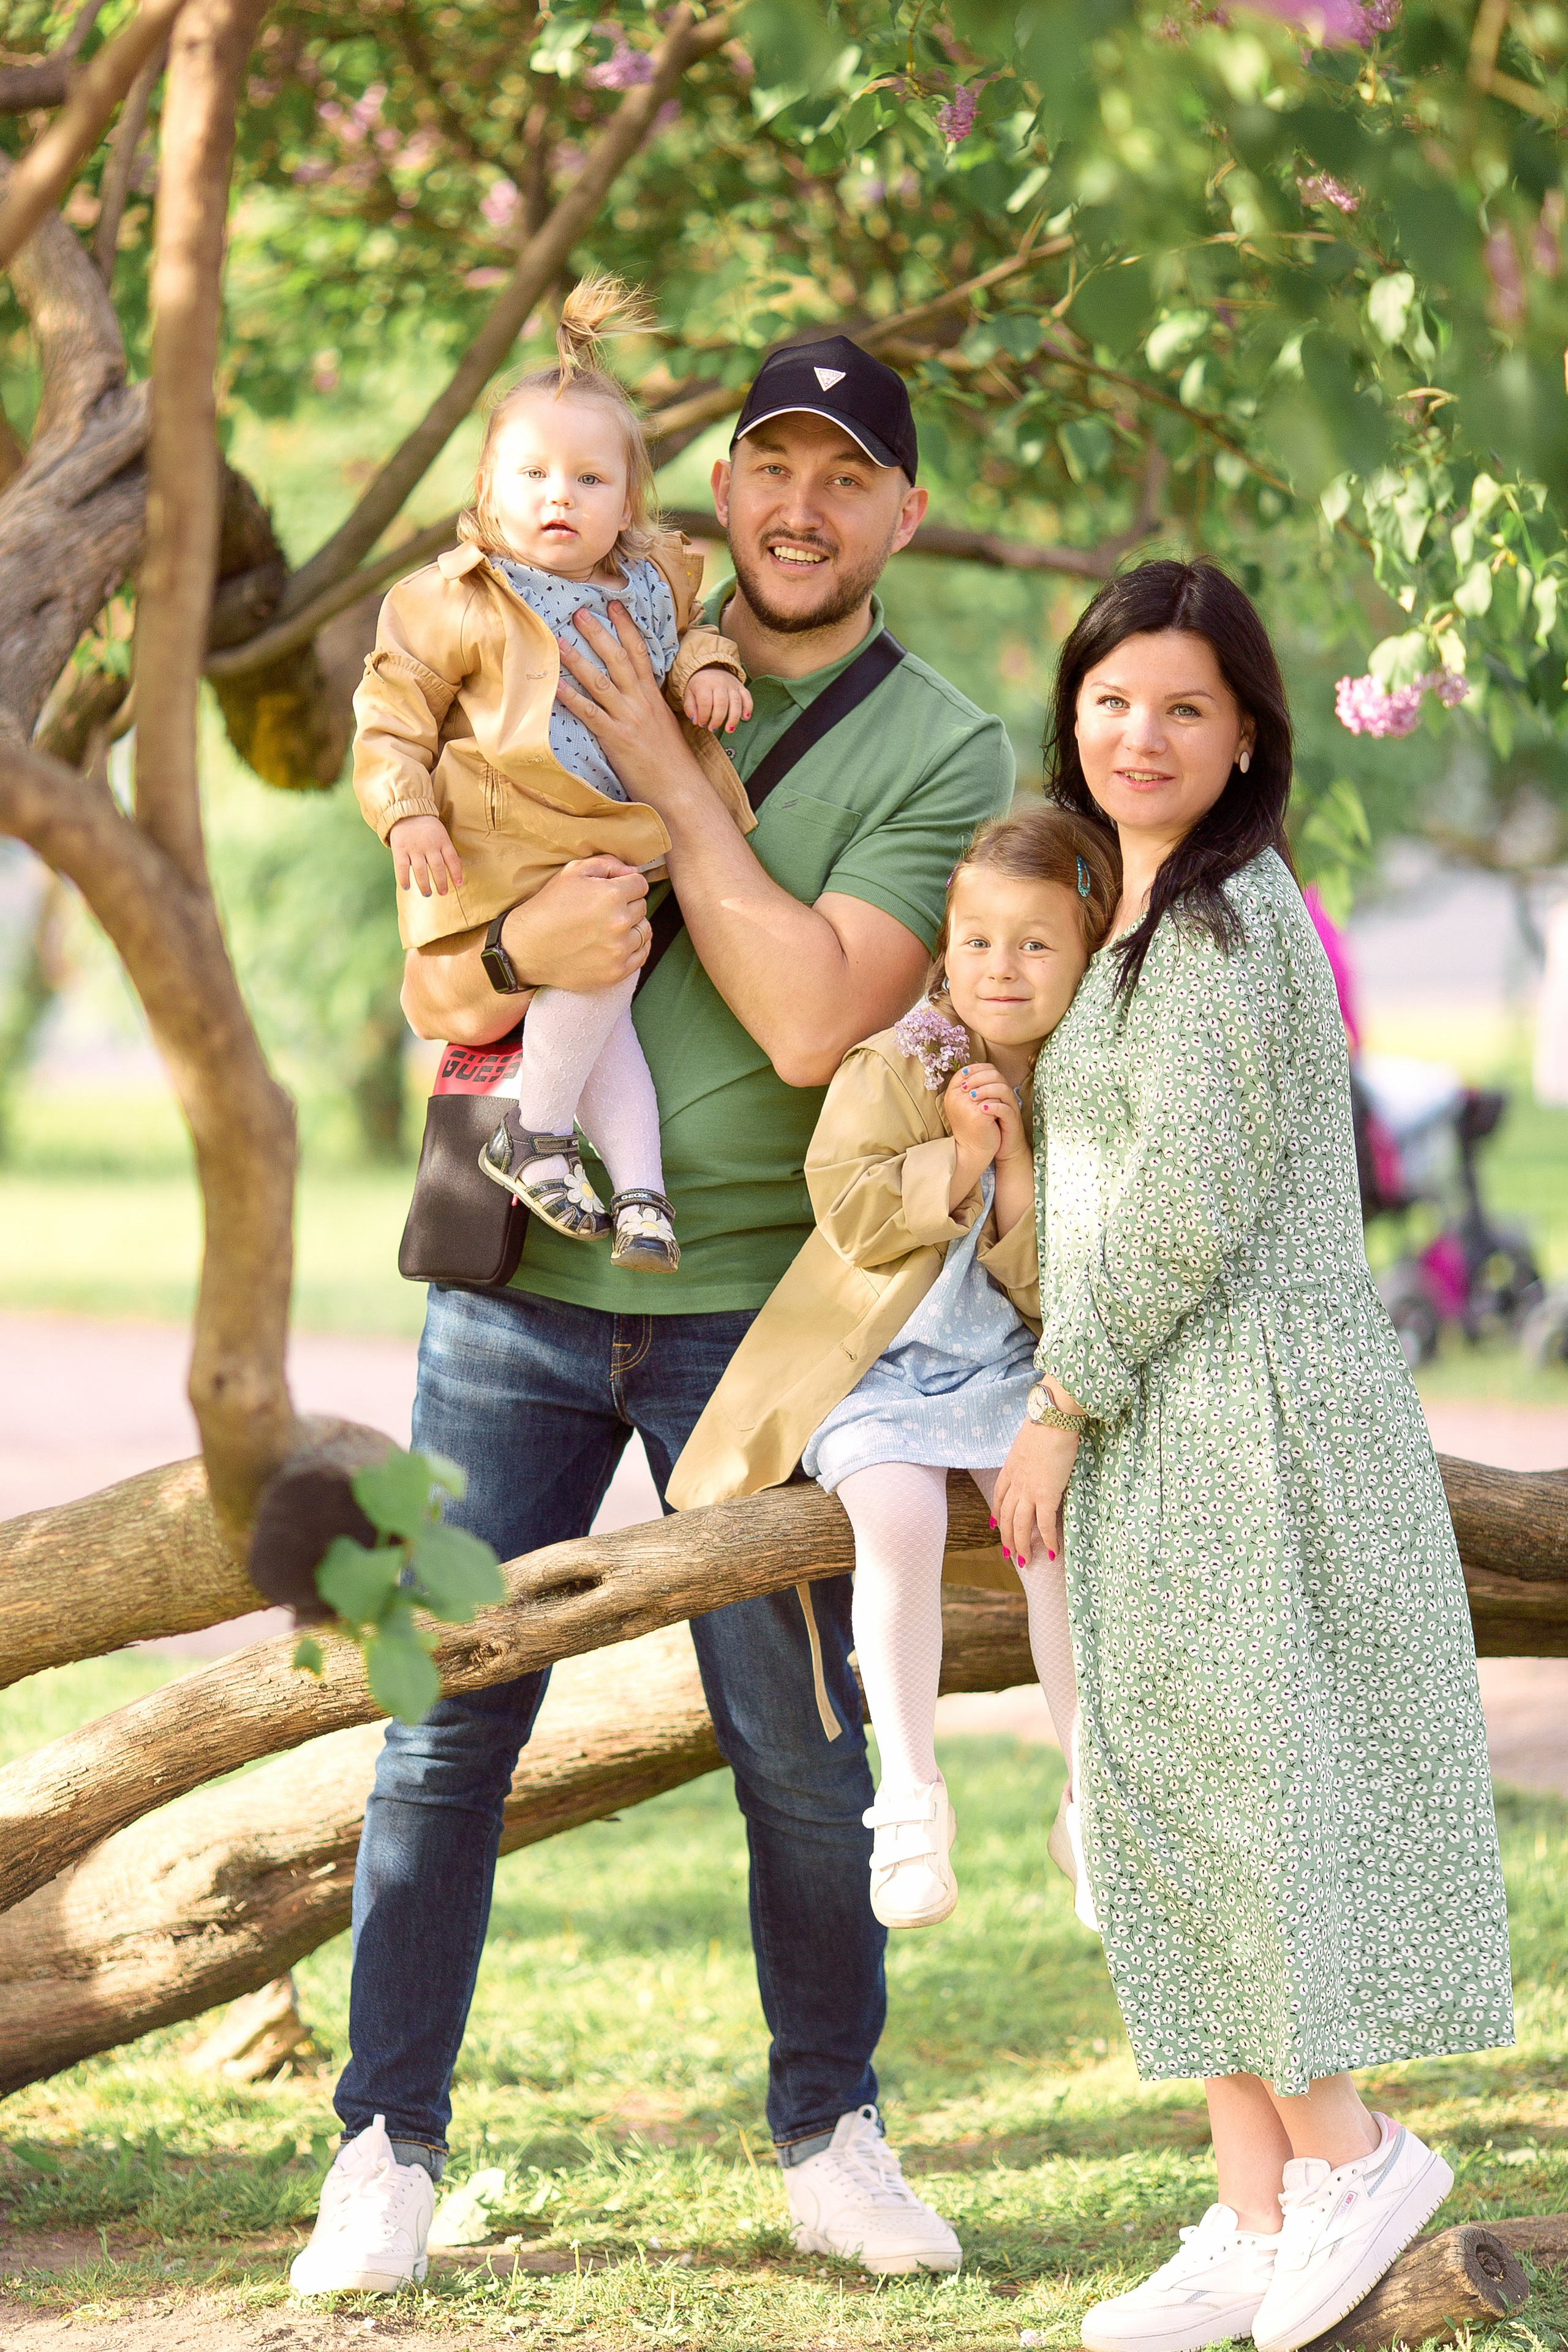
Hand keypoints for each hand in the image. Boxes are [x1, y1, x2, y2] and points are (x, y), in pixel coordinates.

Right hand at [390, 814, 463, 897]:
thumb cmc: (427, 827)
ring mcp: (414, 848)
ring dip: (424, 885)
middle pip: (437, 867)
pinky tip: (407, 887)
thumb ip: (448, 850)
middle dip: (441, 882)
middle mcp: (429, 845)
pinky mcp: (400, 849)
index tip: (458, 884)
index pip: (452, 859)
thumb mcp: (442, 835)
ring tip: (428, 894)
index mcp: (442, 841)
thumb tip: (460, 865)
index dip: (456, 873)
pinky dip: (404, 878)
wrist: (407, 812)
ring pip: (421, 870)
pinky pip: (402, 867)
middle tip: (443, 892)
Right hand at [501, 856, 650, 992]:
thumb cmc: (548, 906)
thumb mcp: (572, 872)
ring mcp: (619, 949)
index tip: (612, 892)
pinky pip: (641, 955)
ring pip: (644, 931)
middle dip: (628, 905)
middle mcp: (620, 922)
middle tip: (604, 911)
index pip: (640, 884)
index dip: (626, 885)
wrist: (527, 948)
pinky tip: (618, 944)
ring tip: (610, 928)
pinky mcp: (616, 971)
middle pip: (642, 907)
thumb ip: (607, 864)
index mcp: (611, 895)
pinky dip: (634, 948)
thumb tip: (633, 871)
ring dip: (632, 927)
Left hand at [555, 603, 705, 807]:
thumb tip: (631, 693)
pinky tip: (555, 686)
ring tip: (560, 641)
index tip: (614, 604)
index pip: (640, 652)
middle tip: (580, 612)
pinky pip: (590, 714)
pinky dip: (572, 699)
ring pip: (601, 682)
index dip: (626, 627)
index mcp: (653, 696)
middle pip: (618, 659)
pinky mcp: (617, 739)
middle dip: (598, 633)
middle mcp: (641, 702)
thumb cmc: (670, 761)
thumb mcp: (662, 725)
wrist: (681, 789)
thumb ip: (646, 706)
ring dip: (579, 660)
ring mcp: (629, 719)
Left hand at [683, 665, 753, 734]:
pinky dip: (748, 708)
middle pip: (721, 703)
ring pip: (736, 702)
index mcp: (704, 684)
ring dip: (733, 718)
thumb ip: (690, 707)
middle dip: (718, 719)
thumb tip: (696, 721)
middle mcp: (719, 683)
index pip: (705, 702)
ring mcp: (732, 685)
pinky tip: (745, 718)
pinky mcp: (741, 687)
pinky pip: (747, 697)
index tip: (702, 724)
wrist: (710, 667)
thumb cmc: (699, 685)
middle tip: (713, 729)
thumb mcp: (689, 693)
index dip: (704, 716)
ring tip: (729, 730)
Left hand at [944, 1061, 1025, 1165]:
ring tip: (972, 1097)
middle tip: (964, 1086)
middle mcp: (1005, 1095)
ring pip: (1003, 1089)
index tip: (963, 1074)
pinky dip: (994, 1107)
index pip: (989, 1069)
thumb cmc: (988, 1126)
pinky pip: (1006, 1109)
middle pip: (996, 1076)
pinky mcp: (1013, 1120)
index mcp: (997, 1088)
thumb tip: (959, 1081)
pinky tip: (982, 1109)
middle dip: (979, 1078)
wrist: (1001, 1148)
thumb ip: (971, 1093)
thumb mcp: (977, 1107)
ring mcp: (1010, 1106)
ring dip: (986, 1090)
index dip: (976, 1069)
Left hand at [993, 1418, 1076, 1572]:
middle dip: (1006, 1537)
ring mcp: (1029, 1490)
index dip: (995, 1513)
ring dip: (1022, 1545)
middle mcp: (1016, 1482)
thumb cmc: (1046, 1424)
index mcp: (1010, 1468)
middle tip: (1010, 1554)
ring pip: (1019, 1525)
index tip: (994, 1525)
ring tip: (1025, 1561)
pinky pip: (1044, 1524)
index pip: (999, 1496)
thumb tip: (1036, 1457)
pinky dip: (1047, 1540)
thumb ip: (1029, 1454)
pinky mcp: (1046, 1495)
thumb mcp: (1029, 1441)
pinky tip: (1052, 1551)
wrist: (1052, 1419)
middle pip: (1005, 1516)